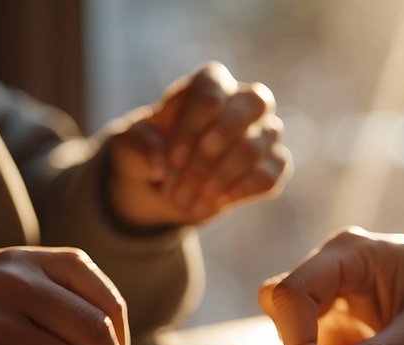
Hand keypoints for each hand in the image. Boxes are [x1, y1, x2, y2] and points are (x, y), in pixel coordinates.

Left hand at [106, 61, 291, 229]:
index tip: (172, 161)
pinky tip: (212, 202)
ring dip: (215, 180)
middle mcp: (244, 101)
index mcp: (211, 82)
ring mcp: (264, 133)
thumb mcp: (129, 146)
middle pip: (252, 106)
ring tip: (186, 201)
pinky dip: (238, 192)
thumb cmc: (150, 152)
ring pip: (253, 148)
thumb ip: (138, 145)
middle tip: (182, 182)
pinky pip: (268, 176)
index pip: (212, 94)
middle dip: (211, 152)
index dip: (191, 129)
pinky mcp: (273, 166)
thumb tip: (158, 162)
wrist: (162, 186)